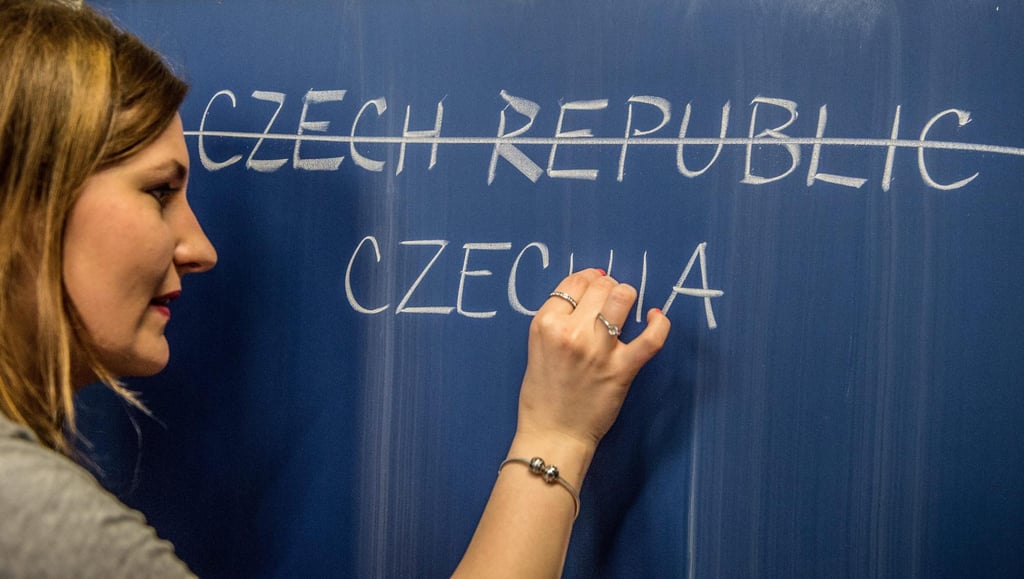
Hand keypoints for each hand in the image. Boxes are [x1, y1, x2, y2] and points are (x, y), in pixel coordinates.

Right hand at [516, 268, 670, 457]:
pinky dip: (659, 323)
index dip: (587, 279)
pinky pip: (651, 338)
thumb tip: (588, 292)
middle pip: (599, 286)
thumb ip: (557, 320)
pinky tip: (655, 317)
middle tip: (609, 298)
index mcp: (545, 325)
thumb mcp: (537, 347)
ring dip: (627, 296)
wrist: (553, 434)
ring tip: (626, 305)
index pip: (572, 283)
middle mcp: (571, 333)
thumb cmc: (542, 395)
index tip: (594, 283)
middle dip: (607, 287)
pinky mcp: (622, 369)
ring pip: (622, 298)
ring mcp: (598, 351)